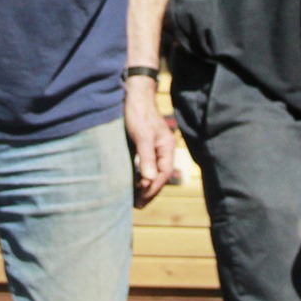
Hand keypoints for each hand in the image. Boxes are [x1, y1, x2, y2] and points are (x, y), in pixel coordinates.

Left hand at [123, 79, 174, 208]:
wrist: (133, 95)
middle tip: (138, 206)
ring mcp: (155, 147)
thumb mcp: (141, 136)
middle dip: (150, 191)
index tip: (141, 200)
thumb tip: (148, 180)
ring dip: (145, 185)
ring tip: (136, 199)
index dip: (152, 189)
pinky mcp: (145, 145)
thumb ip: (146, 158)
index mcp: (166, 147)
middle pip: (160, 175)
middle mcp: (163, 149)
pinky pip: (146, 165)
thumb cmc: (138, 114)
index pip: (162, 174)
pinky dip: (141, 176)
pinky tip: (133, 182)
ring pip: (153, 171)